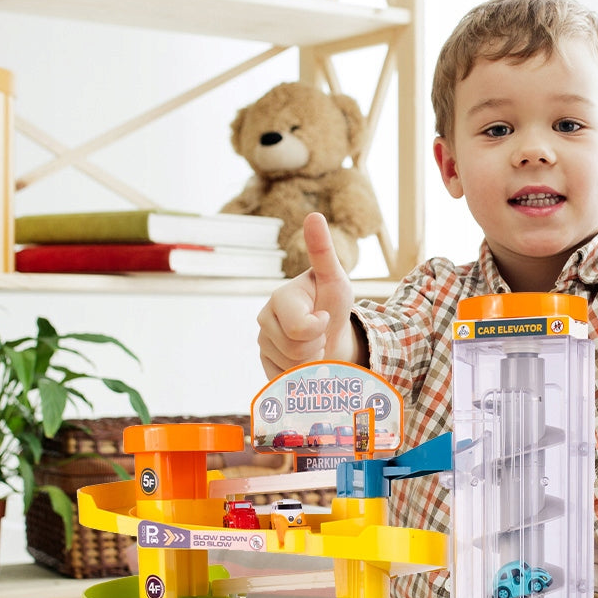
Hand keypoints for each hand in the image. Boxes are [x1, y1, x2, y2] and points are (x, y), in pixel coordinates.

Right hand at [257, 212, 357, 378]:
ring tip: (315, 345)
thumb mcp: (334, 278)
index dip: (318, 328)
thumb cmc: (331, 302)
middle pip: (296, 351)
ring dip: (312, 362)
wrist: (329, 333)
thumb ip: (323, 251)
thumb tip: (314, 215)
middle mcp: (265, 320)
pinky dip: (303, 376)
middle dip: (317, 346)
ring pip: (293, 370)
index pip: (298, 327)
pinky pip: (287, 382)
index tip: (324, 318)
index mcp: (279, 297)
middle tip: (321, 333)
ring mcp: (263, 345)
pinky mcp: (266, 366)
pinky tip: (305, 361)